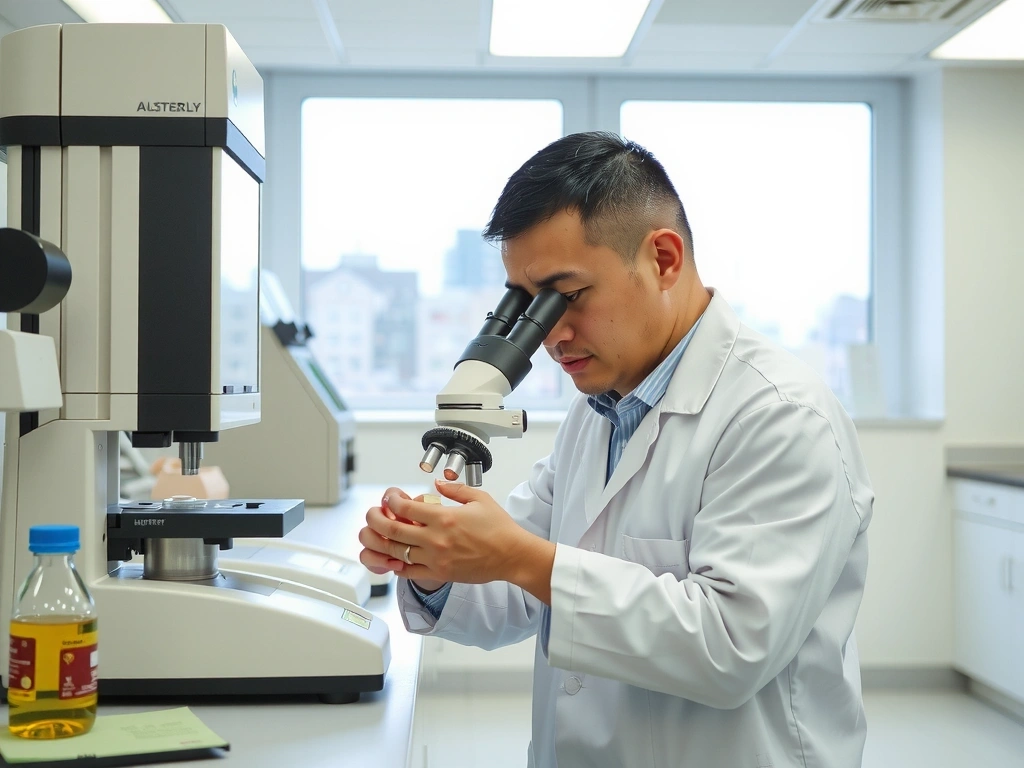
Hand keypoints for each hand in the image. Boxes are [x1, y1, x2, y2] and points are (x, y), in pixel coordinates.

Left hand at [367, 480, 554, 601]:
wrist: (512, 555)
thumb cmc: (500, 528)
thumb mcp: (480, 498)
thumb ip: (455, 489)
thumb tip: (437, 482)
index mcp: (444, 517)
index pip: (405, 507)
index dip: (391, 500)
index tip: (389, 497)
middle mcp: (436, 539)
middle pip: (392, 530)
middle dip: (376, 520)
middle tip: (373, 514)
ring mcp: (436, 559)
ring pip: (396, 552)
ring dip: (381, 543)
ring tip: (376, 535)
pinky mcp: (440, 574)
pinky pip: (409, 572)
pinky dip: (397, 564)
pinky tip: (394, 557)